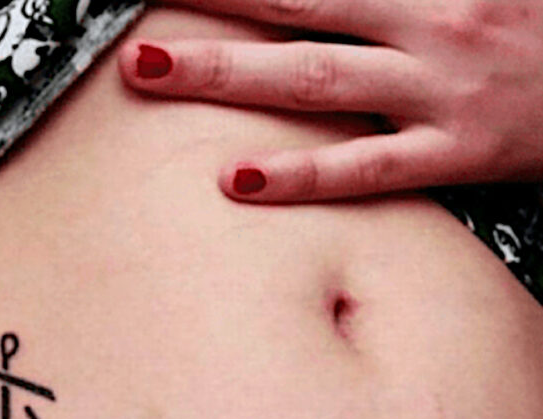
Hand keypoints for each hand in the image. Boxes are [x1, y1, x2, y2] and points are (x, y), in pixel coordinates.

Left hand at [118, 0, 542, 201]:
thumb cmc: (539, 23)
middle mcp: (429, 21)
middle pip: (295, 8)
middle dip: (210, 6)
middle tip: (136, 18)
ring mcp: (438, 90)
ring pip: (314, 80)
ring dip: (226, 72)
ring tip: (150, 73)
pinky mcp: (457, 153)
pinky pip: (366, 169)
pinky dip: (303, 176)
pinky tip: (240, 180)